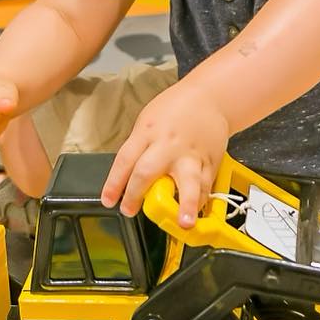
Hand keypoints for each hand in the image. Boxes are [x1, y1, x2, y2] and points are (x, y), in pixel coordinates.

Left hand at [101, 80, 230, 226]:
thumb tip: (127, 177)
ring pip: (189, 181)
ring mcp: (191, 154)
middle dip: (136, 193)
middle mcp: (169, 144)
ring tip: (184, 222)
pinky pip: (206, 185)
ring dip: (186, 203)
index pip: (125, 160)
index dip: (114, 183)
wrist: (210, 97)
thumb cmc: (176, 108)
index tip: (109, 200)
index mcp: (148, 132)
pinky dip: (200, 201)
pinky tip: (194, 213)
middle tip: (129, 210)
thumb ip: (139, 148)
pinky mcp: (210, 161)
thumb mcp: (148, 120)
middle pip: (148, 171)